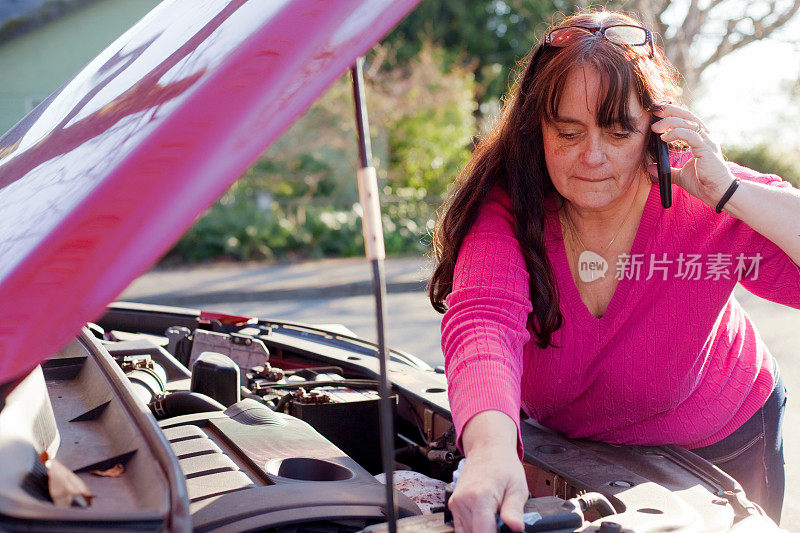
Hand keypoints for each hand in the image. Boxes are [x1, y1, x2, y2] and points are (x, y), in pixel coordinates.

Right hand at [449, 411, 528, 531]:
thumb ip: (514, 511)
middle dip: (490, 532)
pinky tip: (486, 518)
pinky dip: (474, 527)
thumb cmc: (503, 466)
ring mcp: (456, 504)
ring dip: (482, 529)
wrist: (487, 449)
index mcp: (480, 497)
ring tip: (495, 518)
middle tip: (503, 523)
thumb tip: (516, 528)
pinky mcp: (453, 505)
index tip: (505, 532)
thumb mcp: (517, 487)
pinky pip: (462, 528)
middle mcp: (463, 501)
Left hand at [649, 104, 735, 207]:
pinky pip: (691, 135)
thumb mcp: (680, 175)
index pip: (687, 119)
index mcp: (701, 139)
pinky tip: (665, 137)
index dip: (673, 113)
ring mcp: (707, 142)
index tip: (657, 112)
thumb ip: (667, 170)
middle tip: (654, 112)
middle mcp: (706, 137)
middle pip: (687, 116)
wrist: (718, 193)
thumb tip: (650, 168)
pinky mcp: (707, 149)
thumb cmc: (703, 183)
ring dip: (669, 122)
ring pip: (688, 124)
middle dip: (670, 111)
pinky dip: (677, 133)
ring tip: (655, 128)